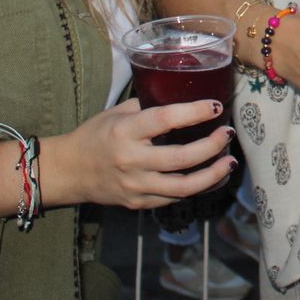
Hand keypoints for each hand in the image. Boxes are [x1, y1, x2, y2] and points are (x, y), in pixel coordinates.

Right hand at [43, 98, 238, 210]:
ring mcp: (135, 186)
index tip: (215, 106)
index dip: (193, 112)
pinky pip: (174, 199)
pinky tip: (212, 178)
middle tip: (228, 134)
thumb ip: (147, 107)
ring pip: (183, 187)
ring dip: (212, 175)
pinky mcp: (138, 203)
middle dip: (211, 146)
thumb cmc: (95, 135)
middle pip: (181, 158)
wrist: (68, 172)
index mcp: (124, 132)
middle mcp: (131, 161)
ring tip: (230, 162)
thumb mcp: (116, 113)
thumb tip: (182, 97)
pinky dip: (198, 189)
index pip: (164, 120)